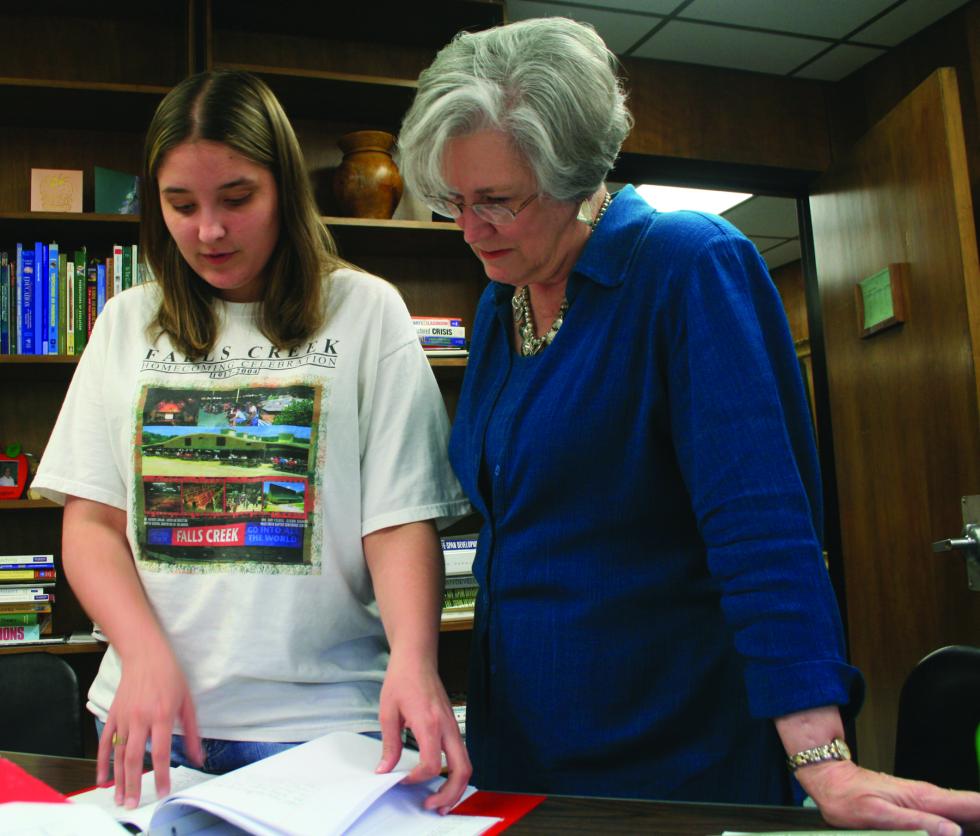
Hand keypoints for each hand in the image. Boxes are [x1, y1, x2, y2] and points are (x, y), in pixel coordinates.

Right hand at [98, 647, 202, 808]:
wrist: (145, 654)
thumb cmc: (169, 675)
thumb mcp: (187, 701)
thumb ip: (193, 731)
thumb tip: (200, 755)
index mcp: (161, 715)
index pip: (160, 752)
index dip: (160, 775)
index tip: (162, 791)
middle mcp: (140, 718)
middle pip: (134, 758)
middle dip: (134, 784)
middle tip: (133, 803)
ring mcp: (124, 717)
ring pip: (117, 754)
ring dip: (118, 779)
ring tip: (120, 798)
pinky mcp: (113, 715)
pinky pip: (105, 742)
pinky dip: (102, 762)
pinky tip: (103, 778)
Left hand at [374, 652, 471, 814]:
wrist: (417, 658)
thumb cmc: (403, 678)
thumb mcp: (388, 712)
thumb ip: (389, 744)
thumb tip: (385, 768)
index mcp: (429, 723)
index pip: (432, 764)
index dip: (417, 779)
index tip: (402, 780)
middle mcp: (446, 726)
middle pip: (462, 769)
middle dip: (450, 793)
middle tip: (433, 805)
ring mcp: (452, 725)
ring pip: (466, 763)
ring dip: (456, 786)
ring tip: (440, 799)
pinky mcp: (452, 724)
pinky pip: (461, 753)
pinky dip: (456, 771)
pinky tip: (442, 777)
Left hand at [796, 759, 979, 835]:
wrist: (833, 780)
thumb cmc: (849, 797)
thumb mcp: (878, 814)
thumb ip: (916, 822)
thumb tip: (953, 831)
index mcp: (924, 799)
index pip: (972, 804)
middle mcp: (929, 798)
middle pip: (973, 810)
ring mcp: (924, 802)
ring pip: (963, 815)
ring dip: (975, 824)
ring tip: (976, 832)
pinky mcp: (918, 807)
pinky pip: (947, 817)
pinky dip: (961, 825)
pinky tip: (963, 831)